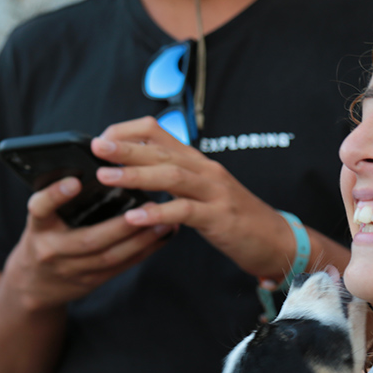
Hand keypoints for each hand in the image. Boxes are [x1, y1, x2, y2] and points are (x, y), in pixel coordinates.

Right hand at [1, 175, 175, 310]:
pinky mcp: (90, 282)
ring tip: (164, 222)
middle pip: (88, 240)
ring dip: (141, 240)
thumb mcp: (43, 220)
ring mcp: (71, 270)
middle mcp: (51, 250)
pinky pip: (120, 267)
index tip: (75, 182)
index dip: (55, 195)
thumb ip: (60, 202)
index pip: (40, 209)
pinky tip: (162, 238)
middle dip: (121, 225)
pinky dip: (144, 252)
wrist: (34, 285)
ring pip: (110, 257)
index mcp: (38, 228)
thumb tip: (100, 172)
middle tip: (149, 206)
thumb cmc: (44, 238)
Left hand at [91, 117, 302, 281]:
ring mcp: (214, 192)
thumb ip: (174, 180)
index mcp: (197, 162)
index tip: (102, 140)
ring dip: (136, 175)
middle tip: (96, 148)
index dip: (128, 133)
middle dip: (125, 148)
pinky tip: (136, 216)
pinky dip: (158, 212)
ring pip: (171, 176)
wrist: (275, 240)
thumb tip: (138, 172)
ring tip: (107, 177)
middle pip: (160, 151)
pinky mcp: (219, 218)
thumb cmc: (234, 218)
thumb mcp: (201, 192)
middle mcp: (205, 170)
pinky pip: (185, 211)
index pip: (158, 132)